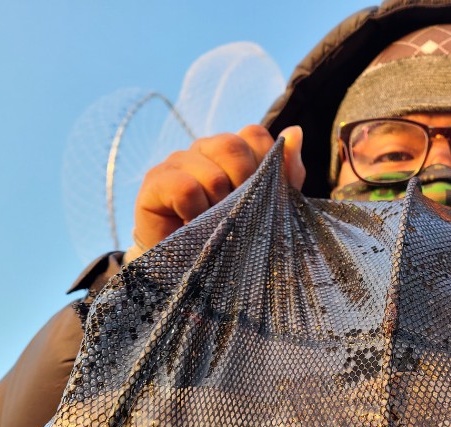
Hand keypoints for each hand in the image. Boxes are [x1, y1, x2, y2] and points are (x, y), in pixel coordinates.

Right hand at [126, 124, 305, 261]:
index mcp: (232, 152)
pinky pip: (185, 187)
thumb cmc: (234, 239)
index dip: (265, 165)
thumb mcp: (270, 209)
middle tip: (239, 215)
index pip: (254, 134)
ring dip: (220, 209)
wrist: (193, 273)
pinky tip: (193, 226)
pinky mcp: (155, 182)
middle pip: (232, 146)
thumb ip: (286, 174)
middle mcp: (204, 150)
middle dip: (245, 187)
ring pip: (212, 174)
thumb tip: (296, 130)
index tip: (264, 197)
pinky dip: (196, 213)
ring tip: (214, 226)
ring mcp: (178, 163)